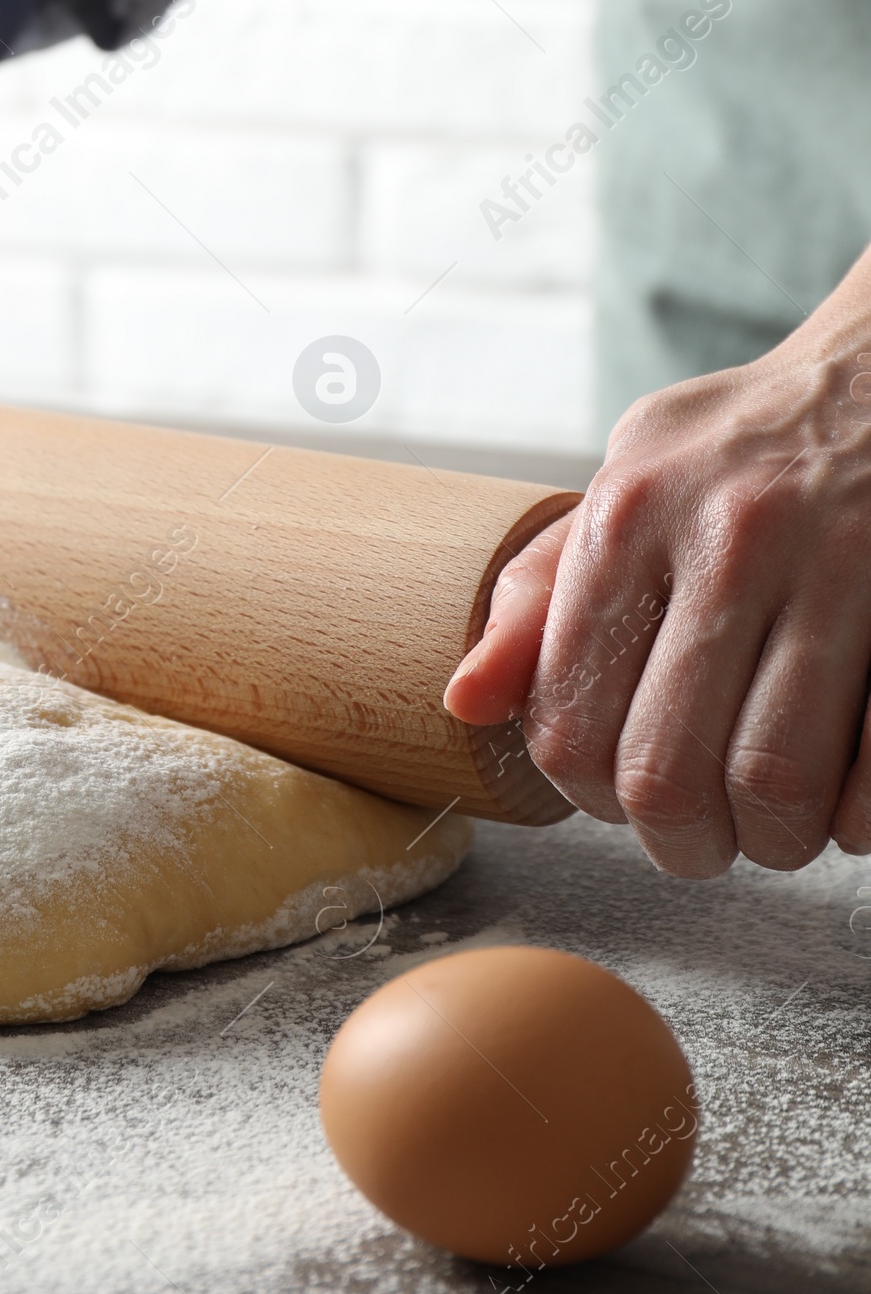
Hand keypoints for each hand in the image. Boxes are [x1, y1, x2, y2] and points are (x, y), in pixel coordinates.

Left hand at [444, 291, 870, 876]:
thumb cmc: (737, 452)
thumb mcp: (626, 486)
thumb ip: (543, 595)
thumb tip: (462, 703)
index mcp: (630, 509)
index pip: (568, 719)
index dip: (588, 794)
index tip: (617, 794)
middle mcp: (728, 533)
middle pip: (666, 771)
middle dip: (678, 840)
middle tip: (697, 836)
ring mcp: (837, 565)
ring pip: (777, 785)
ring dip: (772, 840)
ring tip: (771, 821)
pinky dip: (855, 819)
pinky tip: (842, 792)